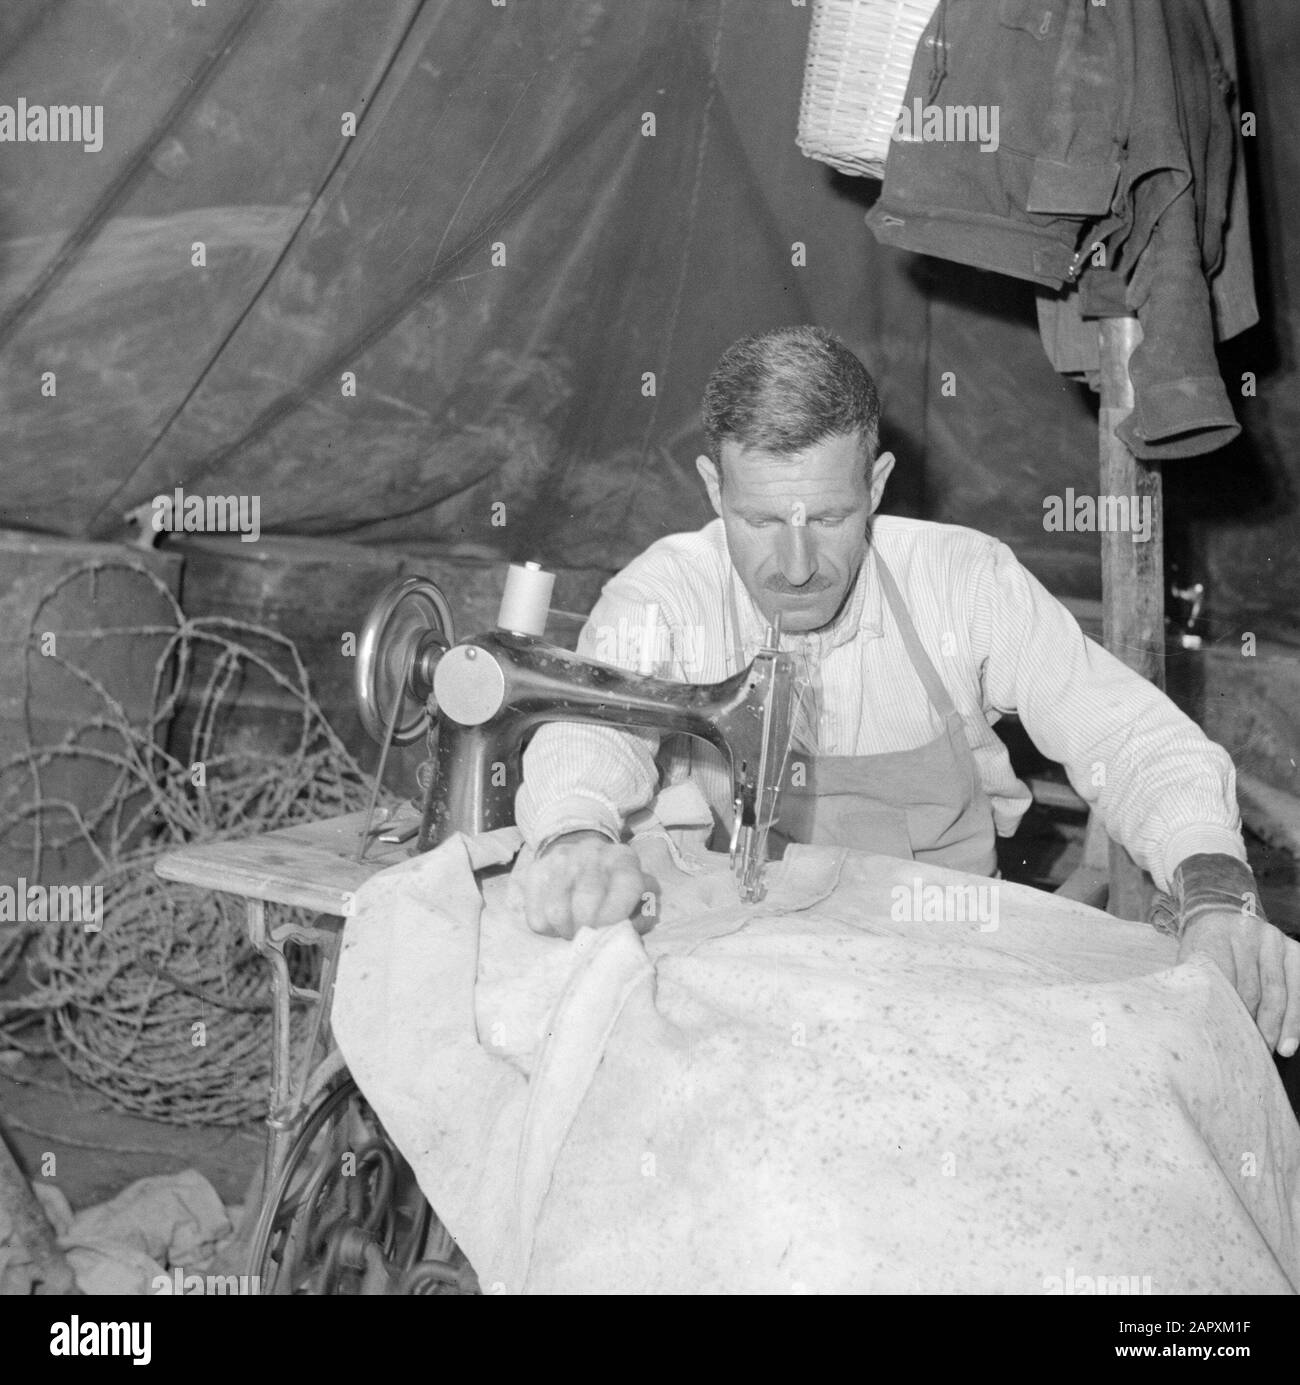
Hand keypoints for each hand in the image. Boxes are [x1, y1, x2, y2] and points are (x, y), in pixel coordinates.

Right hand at [519, 831, 656, 939]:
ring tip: (573, 930)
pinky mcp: (536, 871)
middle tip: (589, 936)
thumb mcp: (638, 895)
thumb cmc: (614, 886)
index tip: (609, 931)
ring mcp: (561, 860)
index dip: (617, 916)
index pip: (626, 886)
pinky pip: (537, 916)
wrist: (579, 853)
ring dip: (566, 931)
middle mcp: (592, 853)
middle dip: (588, 930)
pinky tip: (558, 923)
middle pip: (587, 904)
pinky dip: (548, 929)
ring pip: (557, 913)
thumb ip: (643, 914)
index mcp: (624, 859)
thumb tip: (630, 929)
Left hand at [1178, 911, 1299, 1056]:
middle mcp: (1246, 933)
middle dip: (1256, 1024)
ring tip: (1280, 1049)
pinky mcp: (1294, 949)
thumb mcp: (1192, 960)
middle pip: (1252, 988)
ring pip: (1279, 990)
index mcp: (1214, 935)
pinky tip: (1294, 1036)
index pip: (1222, 979)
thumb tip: (1202, 1025)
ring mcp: (1272, 940)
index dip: (1228, 1011)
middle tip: (1257, 1050)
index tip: (1230, 1036)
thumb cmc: (1206, 948)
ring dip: (1281, 1024)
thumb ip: (1199, 985)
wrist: (1221, 917)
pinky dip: (1298, 1013)